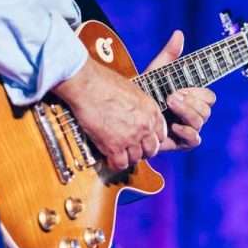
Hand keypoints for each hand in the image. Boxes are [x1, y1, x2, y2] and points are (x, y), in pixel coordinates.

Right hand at [53, 58, 165, 172]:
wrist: (87, 84)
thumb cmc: (104, 82)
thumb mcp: (132, 91)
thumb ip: (139, 108)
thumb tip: (136, 117)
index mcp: (151, 110)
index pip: (161, 135)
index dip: (151, 139)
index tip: (144, 141)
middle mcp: (144, 126)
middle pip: (151, 150)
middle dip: (142, 151)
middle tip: (132, 149)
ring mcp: (130, 137)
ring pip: (136, 159)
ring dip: (127, 158)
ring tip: (118, 154)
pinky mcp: (114, 146)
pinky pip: (120, 164)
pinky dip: (115, 163)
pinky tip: (109, 158)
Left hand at [144, 30, 215, 152]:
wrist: (128, 112)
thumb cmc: (145, 91)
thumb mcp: (157, 71)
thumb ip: (170, 53)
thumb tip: (178, 33)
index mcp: (191, 97)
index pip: (209, 97)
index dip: (198, 93)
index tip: (180, 88)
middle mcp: (192, 113)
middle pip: (207, 110)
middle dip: (191, 102)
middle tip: (172, 95)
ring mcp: (187, 128)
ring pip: (201, 122)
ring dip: (187, 113)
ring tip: (170, 105)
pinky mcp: (180, 142)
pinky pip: (194, 140)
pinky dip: (186, 132)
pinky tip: (172, 125)